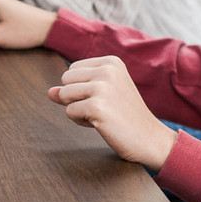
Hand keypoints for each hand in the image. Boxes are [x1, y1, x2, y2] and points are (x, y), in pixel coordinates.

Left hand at [47, 56, 177, 168]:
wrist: (150, 139)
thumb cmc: (125, 116)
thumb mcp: (103, 95)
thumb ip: (75, 89)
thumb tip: (50, 92)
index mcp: (111, 62)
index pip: (72, 69)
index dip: (81, 88)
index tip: (105, 98)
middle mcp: (107, 70)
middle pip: (65, 80)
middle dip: (76, 98)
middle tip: (103, 108)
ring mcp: (102, 88)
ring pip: (64, 96)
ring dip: (77, 110)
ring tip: (102, 115)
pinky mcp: (97, 107)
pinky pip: (69, 112)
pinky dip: (81, 121)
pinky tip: (102, 124)